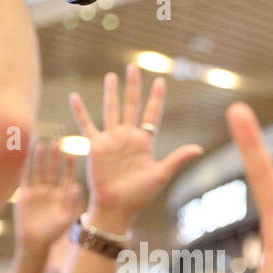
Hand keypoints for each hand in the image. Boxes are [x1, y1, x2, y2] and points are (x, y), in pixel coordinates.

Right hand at [14, 141, 82, 248]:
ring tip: (41, 143)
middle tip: (57, 141)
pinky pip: (25, 177)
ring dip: (40, 157)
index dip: (68, 165)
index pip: (67, 176)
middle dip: (54, 156)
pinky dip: (25, 166)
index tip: (71, 152)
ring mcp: (38, 191)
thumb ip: (73, 202)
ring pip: (38, 170)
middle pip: (52, 169)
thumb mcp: (67, 217)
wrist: (36, 240)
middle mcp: (51, 190)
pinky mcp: (25, 194)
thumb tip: (76, 185)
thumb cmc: (55, 232)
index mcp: (63, 195)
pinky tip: (25, 155)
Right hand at [68, 65, 203, 229]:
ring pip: (111, 110)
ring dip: (111, 93)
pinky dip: (80, 111)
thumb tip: (199, 148)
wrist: (117, 206)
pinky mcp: (95, 146)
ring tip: (111, 76)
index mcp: (145, 142)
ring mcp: (111, 139)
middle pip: (132, 106)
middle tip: (134, 67)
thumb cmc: (140, 194)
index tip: (160, 81)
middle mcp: (128, 137)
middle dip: (133, 87)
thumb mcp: (161, 174)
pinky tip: (74, 96)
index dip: (156, 98)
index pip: (151, 114)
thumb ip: (177, 159)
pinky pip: (86, 125)